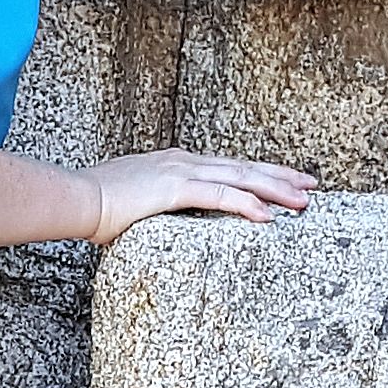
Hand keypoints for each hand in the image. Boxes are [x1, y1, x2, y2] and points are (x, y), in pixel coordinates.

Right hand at [80, 150, 314, 244]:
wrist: (77, 197)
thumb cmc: (97, 205)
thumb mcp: (134, 204)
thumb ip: (155, 210)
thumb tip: (158, 226)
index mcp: (176, 164)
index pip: (228, 167)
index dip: (260, 173)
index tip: (284, 180)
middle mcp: (184, 161)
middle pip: (244, 167)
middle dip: (281, 176)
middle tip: (311, 184)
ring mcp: (181, 172)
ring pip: (241, 178)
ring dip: (276, 190)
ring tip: (304, 201)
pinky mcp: (176, 188)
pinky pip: (221, 196)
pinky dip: (248, 205)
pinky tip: (269, 216)